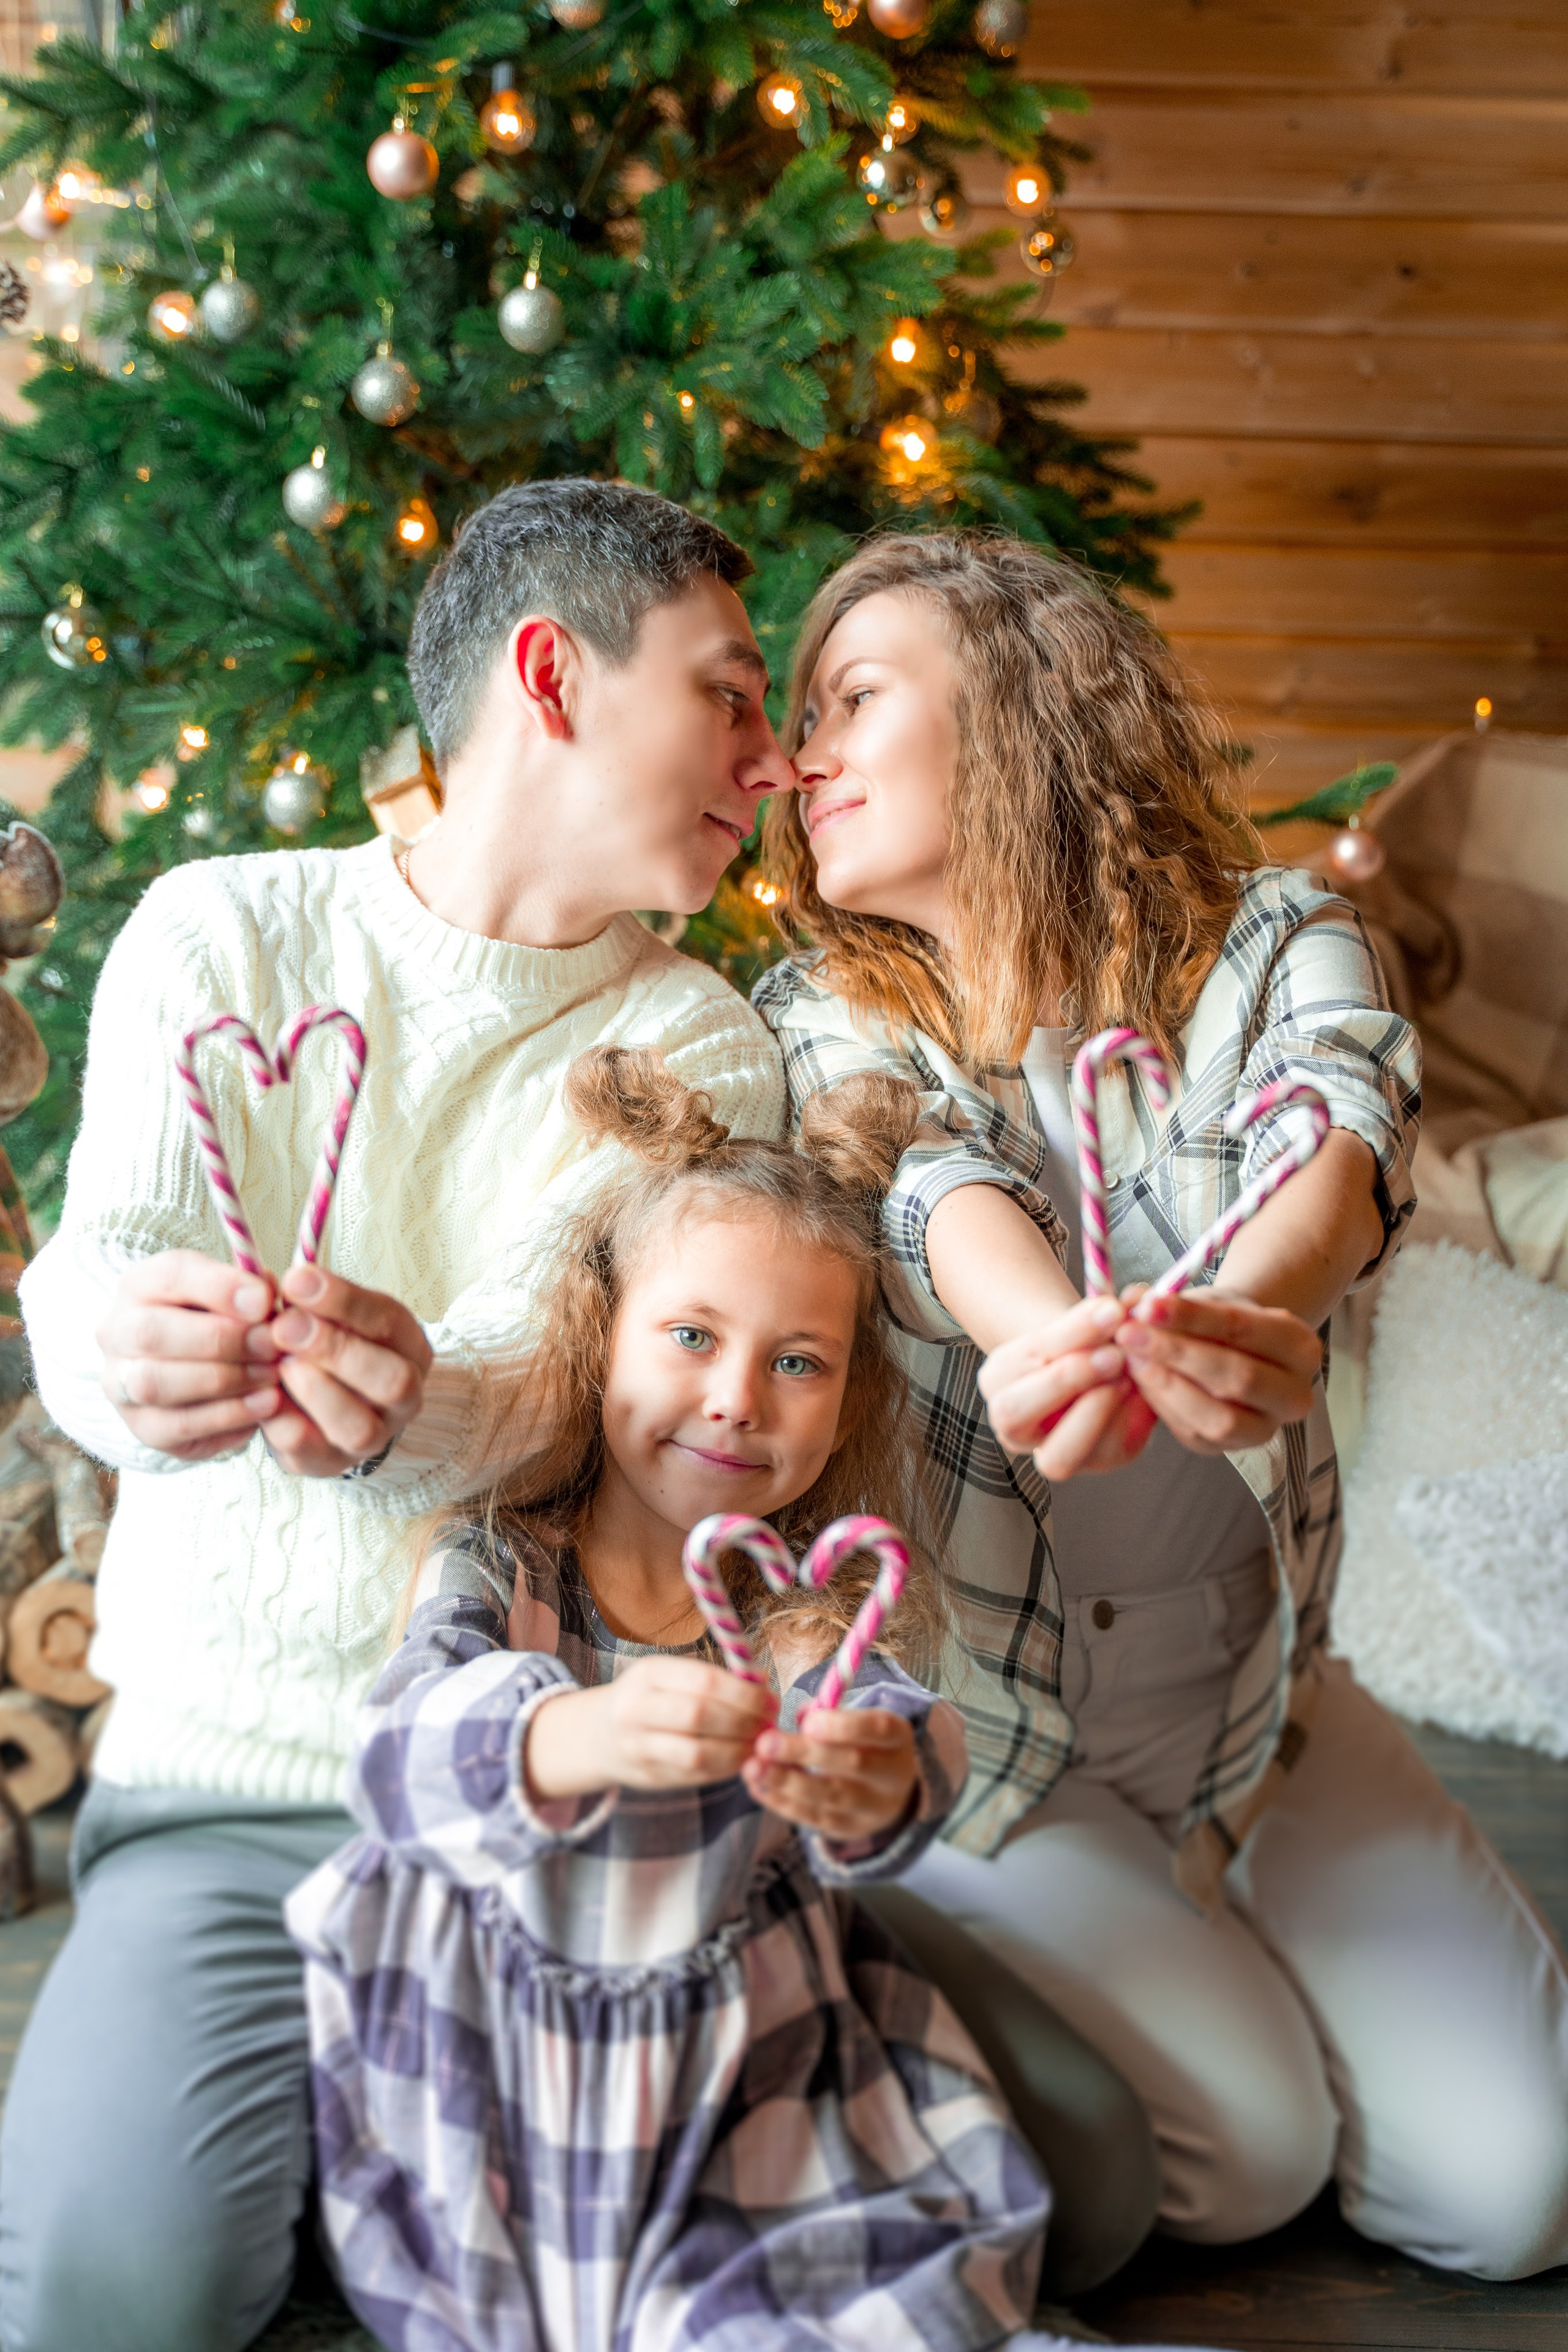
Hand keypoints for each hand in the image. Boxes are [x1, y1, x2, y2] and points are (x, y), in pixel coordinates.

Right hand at [97, 1250, 286, 1463]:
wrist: (207, 1375)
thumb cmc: (227, 1322)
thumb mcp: (240, 1294)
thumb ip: (254, 1290)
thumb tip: (264, 1298)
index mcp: (141, 1285)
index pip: (168, 1275)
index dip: (218, 1287)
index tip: (264, 1300)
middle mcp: (117, 1332)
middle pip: (150, 1332)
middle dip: (219, 1339)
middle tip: (271, 1345)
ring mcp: (121, 1383)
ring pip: (155, 1383)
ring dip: (224, 1380)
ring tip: (271, 1375)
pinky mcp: (141, 1426)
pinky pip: (178, 1425)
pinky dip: (227, 1415)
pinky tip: (265, 1404)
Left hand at [261, 1264, 432, 1476]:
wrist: (325, 1399)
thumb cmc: (328, 1344)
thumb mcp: (332, 1313)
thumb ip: (313, 1301)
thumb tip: (283, 1283)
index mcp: (409, 1348)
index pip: (389, 1322)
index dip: (343, 1301)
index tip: (296, 1281)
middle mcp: (403, 1398)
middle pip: (392, 1381)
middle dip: (335, 1350)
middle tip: (284, 1326)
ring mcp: (373, 1438)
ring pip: (358, 1427)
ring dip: (315, 1391)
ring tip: (280, 1364)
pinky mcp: (329, 1463)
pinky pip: (308, 1450)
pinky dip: (280, 1421)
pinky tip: (262, 1393)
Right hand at [525, 1658, 777, 1800]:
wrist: (601, 1735)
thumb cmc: (652, 1698)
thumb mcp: (671, 1675)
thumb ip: (713, 1680)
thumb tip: (763, 1687)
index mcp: (648, 1674)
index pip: (704, 1681)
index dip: (744, 1693)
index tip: (769, 1699)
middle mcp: (636, 1709)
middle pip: (700, 1715)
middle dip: (744, 1721)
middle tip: (769, 1724)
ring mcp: (638, 1747)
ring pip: (698, 1753)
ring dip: (739, 1750)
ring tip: (760, 1745)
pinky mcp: (648, 1776)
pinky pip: (696, 1776)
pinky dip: (726, 1768)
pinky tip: (742, 1759)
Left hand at [743, 1705, 917, 1841]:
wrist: (886, 1793)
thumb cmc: (861, 1743)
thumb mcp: (856, 1720)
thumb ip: (828, 1713)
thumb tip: (802, 1716)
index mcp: (897, 1738)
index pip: (878, 1729)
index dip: (844, 1726)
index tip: (808, 1723)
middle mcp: (892, 1776)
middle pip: (852, 1764)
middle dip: (804, 1753)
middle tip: (765, 1743)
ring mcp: (872, 1808)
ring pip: (829, 1796)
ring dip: (787, 1781)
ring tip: (753, 1767)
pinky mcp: (848, 1829)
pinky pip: (813, 1817)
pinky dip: (782, 1802)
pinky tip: (758, 1786)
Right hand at [978, 1294, 1157, 1481]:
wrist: (1103, 1365)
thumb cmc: (1085, 1339)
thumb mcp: (1084, 1322)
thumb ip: (1099, 1314)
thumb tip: (1127, 1306)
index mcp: (998, 1379)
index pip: (1016, 1360)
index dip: (1065, 1337)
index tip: (1109, 1311)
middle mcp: (1013, 1425)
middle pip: (1013, 1413)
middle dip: (1066, 1380)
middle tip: (1114, 1353)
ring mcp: (1051, 1453)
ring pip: (1055, 1458)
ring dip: (1094, 1414)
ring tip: (1127, 1378)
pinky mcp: (1098, 1461)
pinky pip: (1106, 1454)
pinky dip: (1127, 1422)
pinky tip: (1141, 1392)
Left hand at [1116, 1285, 1321, 1453]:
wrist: (1232, 1353)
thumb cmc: (1221, 1323)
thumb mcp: (1208, 1301)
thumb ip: (1175, 1302)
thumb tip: (1134, 1302)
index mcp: (1301, 1347)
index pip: (1243, 1329)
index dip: (1191, 1317)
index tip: (1146, 1305)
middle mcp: (1295, 1395)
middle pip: (1238, 1378)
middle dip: (1176, 1354)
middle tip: (1129, 1333)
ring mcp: (1267, 1429)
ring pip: (1221, 1418)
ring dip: (1168, 1386)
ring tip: (1130, 1357)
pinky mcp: (1231, 1449)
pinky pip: (1195, 1433)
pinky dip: (1163, 1405)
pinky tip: (1139, 1380)